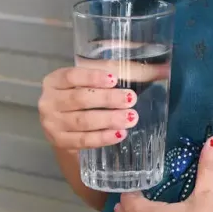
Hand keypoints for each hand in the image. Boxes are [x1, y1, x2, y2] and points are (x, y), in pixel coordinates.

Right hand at [37, 60, 155, 149]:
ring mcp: (51, 124)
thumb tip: (164, 69)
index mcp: (54, 80)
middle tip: (131, 99)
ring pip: (82, 121)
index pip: (71, 75)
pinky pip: (83, 141)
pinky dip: (102, 138)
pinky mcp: (59, 142)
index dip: (92, 77)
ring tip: (131, 118)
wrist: (68, 127)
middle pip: (79, 99)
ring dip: (108, 119)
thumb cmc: (87, 98)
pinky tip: (119, 134)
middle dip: (107, 99)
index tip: (115, 78)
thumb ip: (125, 73)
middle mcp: (48, 101)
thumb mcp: (97, 83)